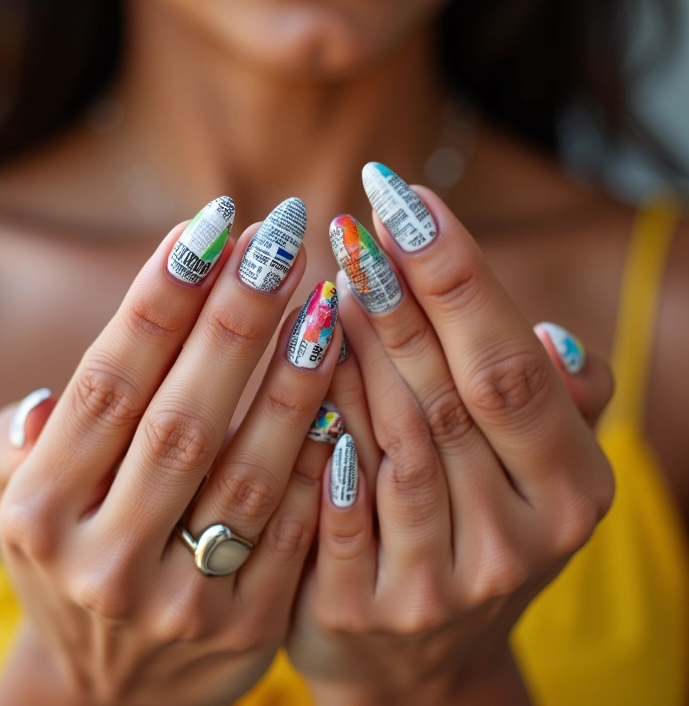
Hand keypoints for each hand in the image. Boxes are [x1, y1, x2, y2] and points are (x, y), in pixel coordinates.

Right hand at [0, 198, 342, 704]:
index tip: (209, 223)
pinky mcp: (245, 627)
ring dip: (293, 377)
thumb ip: (33, 441)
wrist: (111, 693)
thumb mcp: (25, 504)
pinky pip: (296, 528)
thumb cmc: (72, 560)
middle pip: (182, 416)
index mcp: (42, 508)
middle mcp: (104, 556)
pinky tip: (352, 387)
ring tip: (328, 297)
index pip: (108, 383)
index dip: (161, 299)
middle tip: (282, 233)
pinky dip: (322, 454)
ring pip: (249, 470)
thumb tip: (65, 389)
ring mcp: (179, 598)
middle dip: (235, 318)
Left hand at [286, 168, 613, 702]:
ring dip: (351, 351)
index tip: (408, 202)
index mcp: (569, 490)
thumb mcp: (538, 475)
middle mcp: (514, 540)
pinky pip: (333, 503)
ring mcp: (437, 585)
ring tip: (318, 277)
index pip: (510, 367)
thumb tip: (554, 338)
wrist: (421, 660)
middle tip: (351, 222)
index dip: (458, 278)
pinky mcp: (361, 609)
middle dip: (398, 298)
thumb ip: (555, 407)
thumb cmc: (476, 527)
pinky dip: (317, 428)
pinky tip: (293, 364)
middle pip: (447, 397)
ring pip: (389, 442)